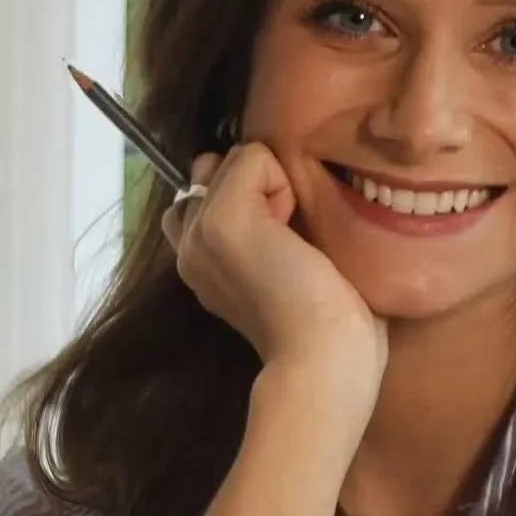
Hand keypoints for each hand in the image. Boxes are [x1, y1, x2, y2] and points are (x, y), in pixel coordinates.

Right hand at [164, 143, 385, 426]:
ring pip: (232, 160)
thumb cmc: (326, 327)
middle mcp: (188, 246)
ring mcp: (198, 232)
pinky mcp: (221, 220)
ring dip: (272, 185)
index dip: (252, 200)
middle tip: (288, 243)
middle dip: (256, 187)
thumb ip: (267, 230)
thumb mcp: (289, 268)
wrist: (323, 358)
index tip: (282, 246)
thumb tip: (278, 191)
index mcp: (201, 261)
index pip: (205, 193)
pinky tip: (293, 233)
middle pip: (214, 169)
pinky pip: (251, 157)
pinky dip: (282, 181)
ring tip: (291, 240)